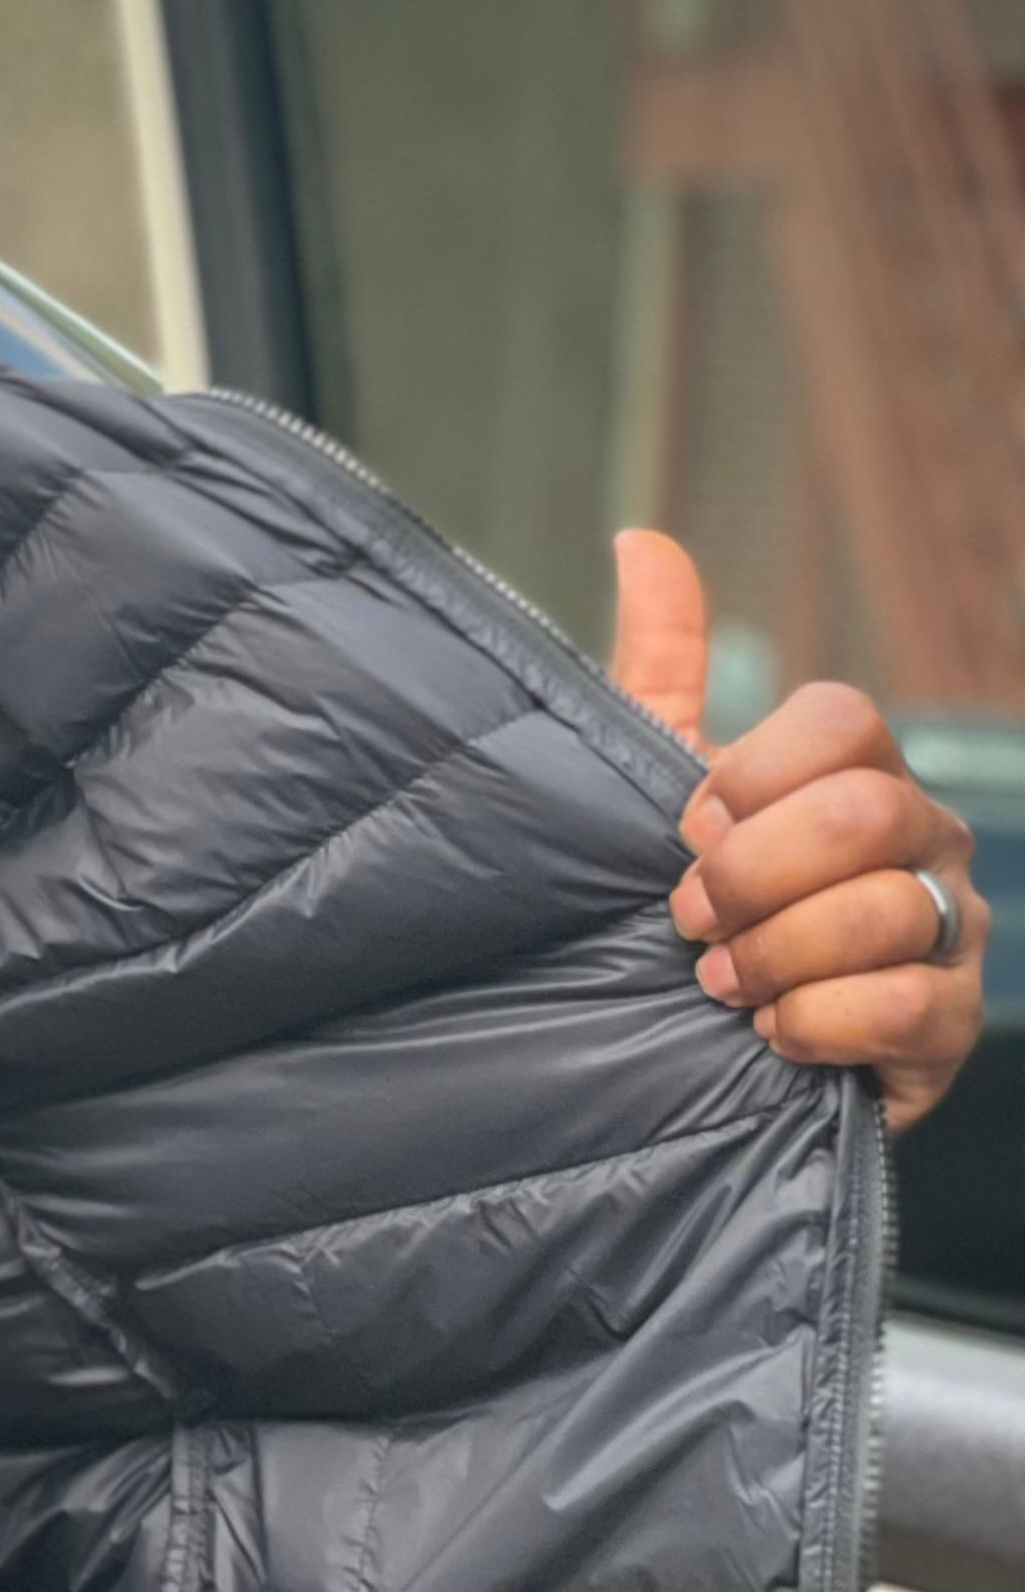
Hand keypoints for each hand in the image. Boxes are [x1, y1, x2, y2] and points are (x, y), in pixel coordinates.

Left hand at [609, 529, 984, 1134]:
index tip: (687, 826)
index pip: (844, 721)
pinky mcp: (949, 1027)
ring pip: (887, 912)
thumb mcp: (648, 783)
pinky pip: (910, 1007)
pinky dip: (819, 1022)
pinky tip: (771, 1034)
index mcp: (856, 771)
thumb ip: (658, 666)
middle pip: (864, 814)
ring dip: (776, 954)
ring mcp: (949, 930)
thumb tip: (642, 540)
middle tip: (687, 916)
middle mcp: (922, 839)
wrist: (682, 1052)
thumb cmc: (683, 904)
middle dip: (754, 873)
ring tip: (716, 982)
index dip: (754, 774)